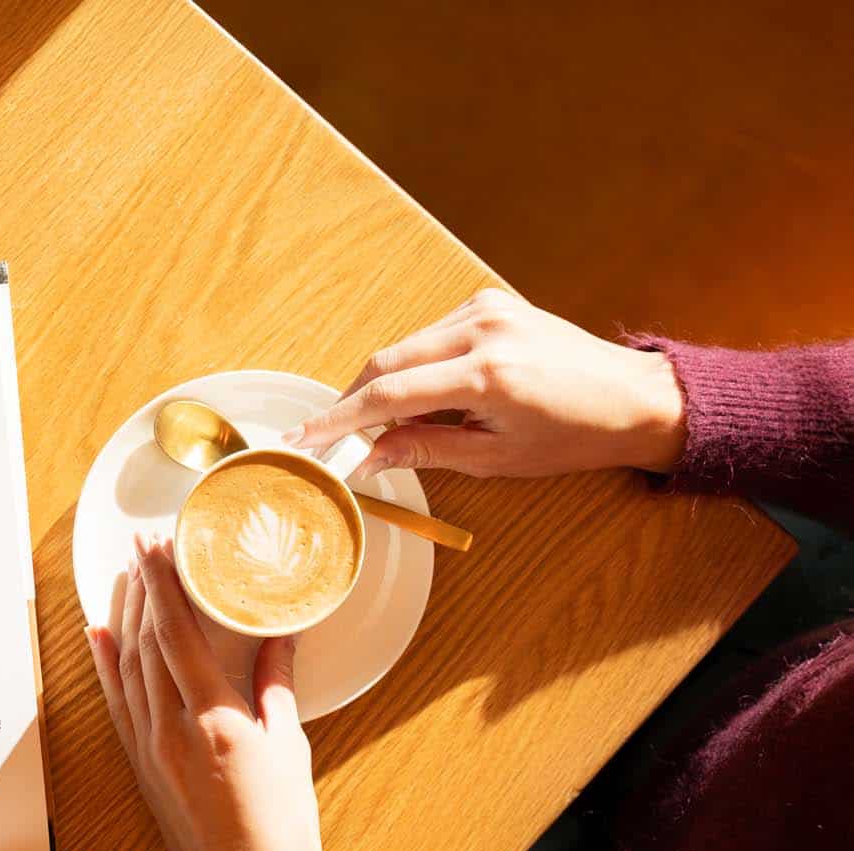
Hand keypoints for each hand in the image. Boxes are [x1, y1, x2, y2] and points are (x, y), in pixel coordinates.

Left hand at [85, 533, 328, 850]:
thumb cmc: (282, 830)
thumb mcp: (291, 748)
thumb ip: (278, 684)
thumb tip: (280, 632)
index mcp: (216, 722)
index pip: (175, 634)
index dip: (162, 584)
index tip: (155, 544)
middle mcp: (172, 731)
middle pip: (145, 642)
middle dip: (143, 587)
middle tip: (143, 543)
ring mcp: (150, 750)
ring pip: (126, 667)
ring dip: (124, 615)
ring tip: (126, 573)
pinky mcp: (141, 767)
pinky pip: (116, 703)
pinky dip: (103, 663)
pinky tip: (98, 631)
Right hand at [294, 288, 686, 478]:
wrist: (635, 397)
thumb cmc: (574, 436)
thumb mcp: (496, 459)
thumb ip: (424, 451)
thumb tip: (364, 458)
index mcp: (487, 375)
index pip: (388, 395)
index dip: (339, 420)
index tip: (304, 439)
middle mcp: (483, 330)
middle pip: (385, 361)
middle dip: (351, 401)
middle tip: (328, 436)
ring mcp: (486, 308)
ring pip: (404, 346)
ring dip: (384, 384)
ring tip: (388, 424)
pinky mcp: (490, 301)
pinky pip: (429, 334)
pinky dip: (415, 365)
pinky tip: (425, 394)